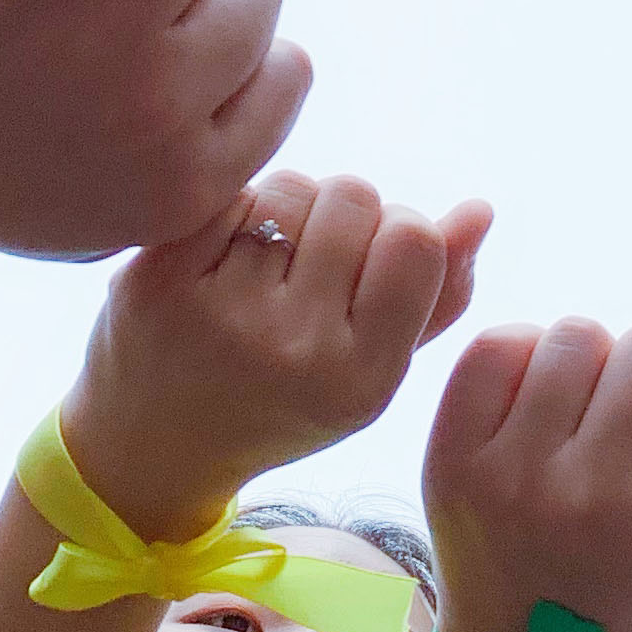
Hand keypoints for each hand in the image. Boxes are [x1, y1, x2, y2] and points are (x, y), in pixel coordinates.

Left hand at [66, 172, 492, 542]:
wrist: (153, 445)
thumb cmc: (280, 401)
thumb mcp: (371, 372)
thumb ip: (438, 297)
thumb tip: (477, 210)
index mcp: (360, 378)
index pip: (413, 239)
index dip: (398, 231)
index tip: (369, 262)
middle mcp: (294, 350)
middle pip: (354, 197)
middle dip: (340, 214)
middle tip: (310, 263)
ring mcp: (221, 314)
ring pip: (290, 187)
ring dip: (286, 206)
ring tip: (267, 258)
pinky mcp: (159, 280)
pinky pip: (229, 193)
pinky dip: (233, 208)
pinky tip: (221, 251)